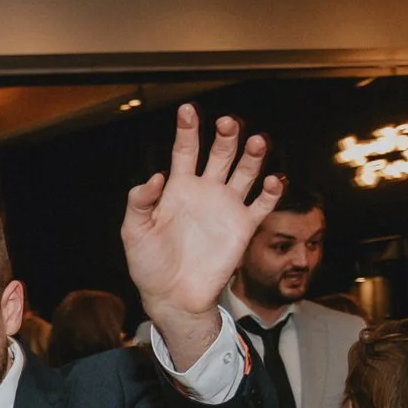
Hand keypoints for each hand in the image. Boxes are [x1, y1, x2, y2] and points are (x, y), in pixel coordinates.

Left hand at [123, 105, 281, 323]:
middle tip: (228, 123)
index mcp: (177, 188)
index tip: (188, 110)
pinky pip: (263, 203)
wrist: (171, 297)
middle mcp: (205, 191)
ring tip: (257, 141)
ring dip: (253, 155)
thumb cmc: (148, 265)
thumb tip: (155, 176)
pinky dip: (271, 190)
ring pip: (245, 171)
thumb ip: (140, 203)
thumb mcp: (134, 232)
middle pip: (220, 154)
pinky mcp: (243, 227)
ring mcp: (226, 207)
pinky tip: (273, 179)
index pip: (185, 150)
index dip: (187, 129)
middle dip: (226, 136)